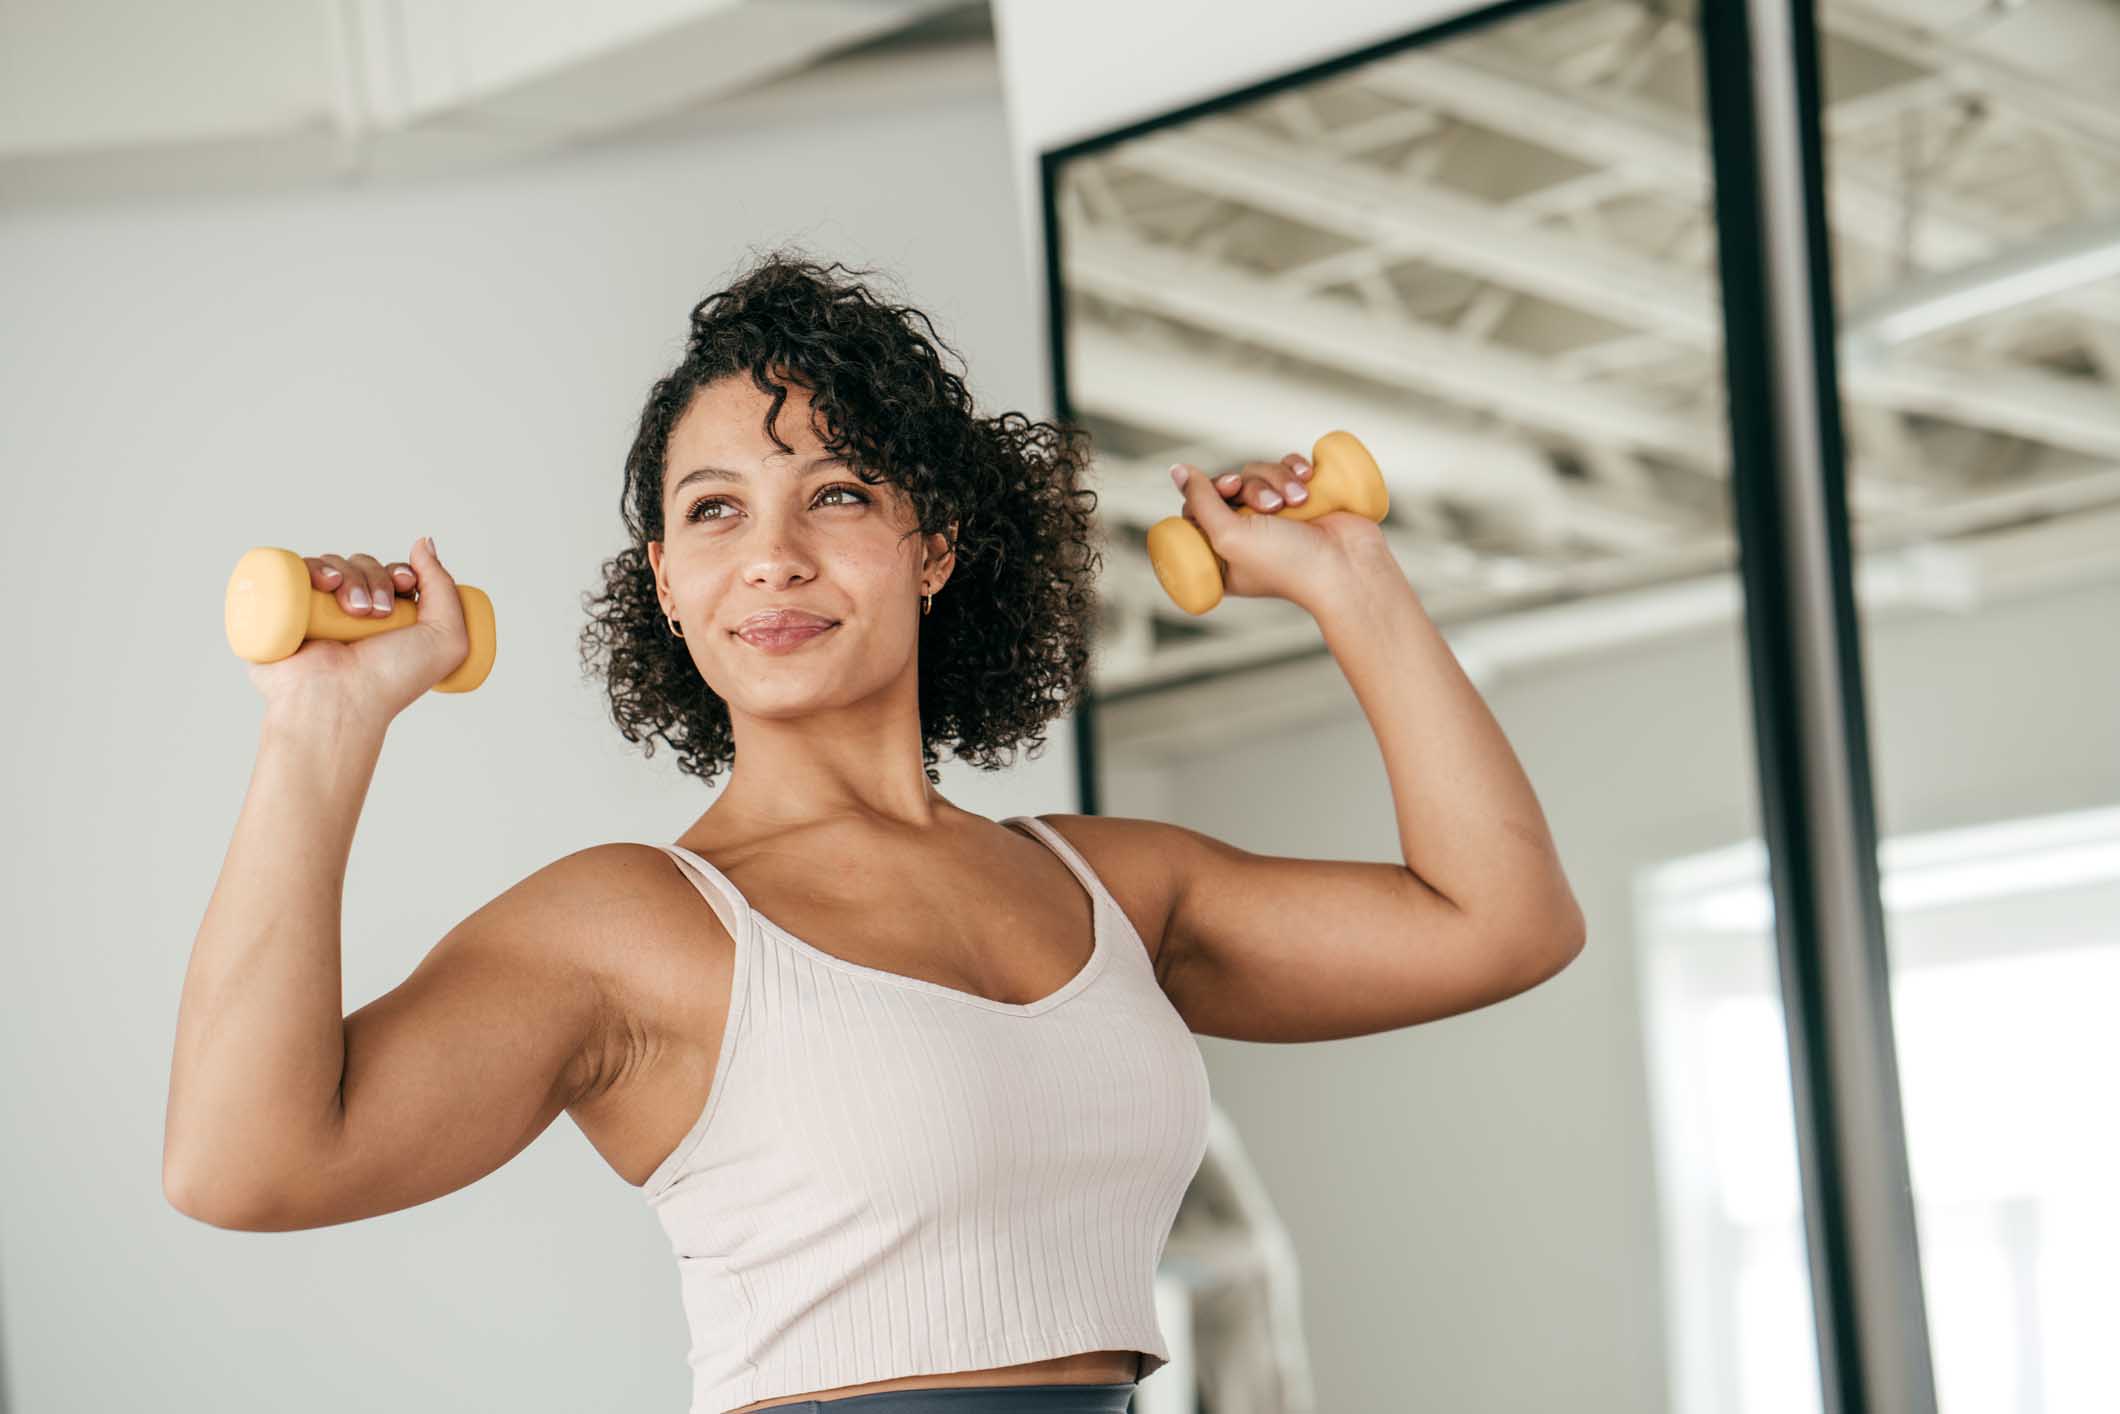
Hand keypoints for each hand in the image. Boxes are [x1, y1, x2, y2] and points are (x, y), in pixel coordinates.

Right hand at [245, 538, 469, 721]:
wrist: (340, 701)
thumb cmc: (392, 680)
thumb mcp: (446, 638)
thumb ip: (445, 588)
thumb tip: (424, 542)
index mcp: (386, 620)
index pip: (391, 574)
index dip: (400, 572)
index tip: (406, 584)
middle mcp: (349, 615)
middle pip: (364, 566)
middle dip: (377, 579)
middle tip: (379, 612)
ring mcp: (316, 611)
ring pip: (333, 565)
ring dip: (350, 577)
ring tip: (354, 611)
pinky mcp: (283, 608)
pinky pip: (295, 569)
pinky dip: (312, 567)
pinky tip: (326, 584)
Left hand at [1169, 452, 1387, 610]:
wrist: (1348, 567)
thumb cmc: (1289, 565)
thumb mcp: (1229, 536)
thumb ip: (1200, 502)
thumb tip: (1177, 471)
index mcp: (1223, 553)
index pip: (1197, 509)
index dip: (1209, 493)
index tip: (1229, 491)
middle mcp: (1248, 534)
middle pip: (1230, 485)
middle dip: (1252, 487)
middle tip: (1270, 505)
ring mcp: (1278, 516)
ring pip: (1260, 472)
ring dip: (1278, 479)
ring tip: (1298, 500)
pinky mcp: (1304, 498)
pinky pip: (1288, 467)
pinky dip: (1296, 468)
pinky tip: (1308, 480)